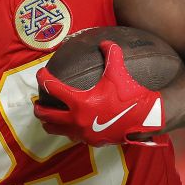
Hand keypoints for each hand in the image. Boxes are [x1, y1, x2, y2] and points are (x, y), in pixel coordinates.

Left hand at [34, 41, 164, 145]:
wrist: (147, 119)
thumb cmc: (131, 95)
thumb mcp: (119, 72)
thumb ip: (111, 54)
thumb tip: (105, 42)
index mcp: (79, 101)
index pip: (52, 88)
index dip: (43, 78)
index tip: (40, 74)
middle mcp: (77, 119)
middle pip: (46, 115)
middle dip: (38, 107)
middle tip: (37, 102)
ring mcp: (82, 133)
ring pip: (54, 129)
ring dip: (48, 122)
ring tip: (47, 116)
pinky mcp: (90, 142)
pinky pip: (71, 136)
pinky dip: (65, 130)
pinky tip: (68, 124)